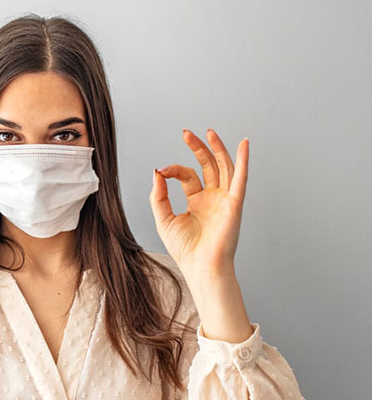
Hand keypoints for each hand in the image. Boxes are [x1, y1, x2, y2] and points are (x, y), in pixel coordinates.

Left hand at [149, 128, 248, 275]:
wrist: (201, 267)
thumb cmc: (185, 250)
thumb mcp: (164, 219)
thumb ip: (159, 196)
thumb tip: (156, 172)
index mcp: (197, 202)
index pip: (188, 176)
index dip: (174, 169)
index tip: (161, 170)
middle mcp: (213, 198)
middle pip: (208, 166)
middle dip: (198, 148)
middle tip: (186, 133)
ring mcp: (225, 199)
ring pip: (224, 167)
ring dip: (217, 149)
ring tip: (208, 133)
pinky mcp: (234, 204)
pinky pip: (240, 178)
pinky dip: (243, 161)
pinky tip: (243, 145)